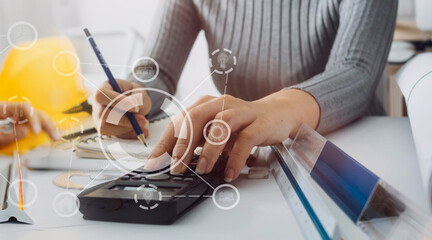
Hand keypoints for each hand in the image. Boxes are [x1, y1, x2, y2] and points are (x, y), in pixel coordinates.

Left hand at [0, 102, 58, 152]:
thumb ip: (2, 135)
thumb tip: (25, 131)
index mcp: (1, 109)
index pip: (24, 108)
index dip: (33, 118)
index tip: (37, 131)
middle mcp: (9, 112)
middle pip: (33, 113)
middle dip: (46, 123)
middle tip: (55, 136)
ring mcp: (12, 120)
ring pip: (34, 120)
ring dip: (47, 127)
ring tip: (56, 137)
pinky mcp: (13, 129)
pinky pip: (29, 129)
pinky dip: (40, 133)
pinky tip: (48, 138)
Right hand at [91, 79, 151, 138]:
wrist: (134, 103)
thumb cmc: (134, 95)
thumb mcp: (139, 91)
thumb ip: (138, 97)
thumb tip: (134, 107)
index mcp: (103, 89)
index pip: (102, 95)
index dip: (117, 102)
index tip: (135, 108)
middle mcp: (97, 104)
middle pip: (103, 114)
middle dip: (125, 119)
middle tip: (143, 120)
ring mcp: (98, 119)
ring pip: (106, 127)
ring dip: (126, 127)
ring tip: (142, 124)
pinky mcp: (104, 130)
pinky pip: (113, 135)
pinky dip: (128, 134)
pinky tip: (140, 130)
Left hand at [146, 89, 318, 181]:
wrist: (277, 113)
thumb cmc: (241, 124)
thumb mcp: (214, 132)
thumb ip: (197, 143)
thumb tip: (173, 162)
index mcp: (204, 105)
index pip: (179, 122)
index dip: (165, 142)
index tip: (154, 162)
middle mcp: (220, 104)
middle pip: (196, 120)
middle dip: (183, 146)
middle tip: (176, 167)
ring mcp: (240, 112)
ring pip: (220, 126)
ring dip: (209, 150)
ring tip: (203, 170)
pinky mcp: (259, 123)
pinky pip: (246, 139)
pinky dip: (236, 157)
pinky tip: (230, 172)